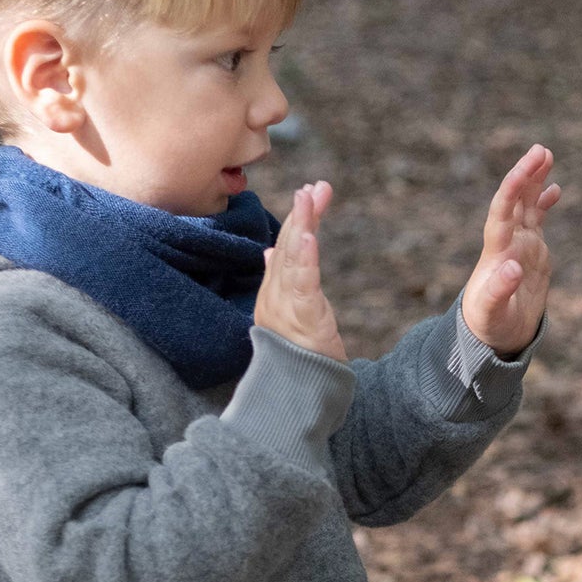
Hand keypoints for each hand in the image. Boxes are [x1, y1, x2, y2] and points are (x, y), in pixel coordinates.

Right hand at [254, 181, 346, 360]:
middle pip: (286, 247)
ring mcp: (285, 306)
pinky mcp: (301, 317)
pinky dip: (305, 258)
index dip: (295, 220)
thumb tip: (269, 252)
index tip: (308, 194)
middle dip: (301, 214)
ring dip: (302, 225)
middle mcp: (274, 296)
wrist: (299, 393)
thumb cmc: (298, 357)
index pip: (283, 249)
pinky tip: (309, 236)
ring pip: (293, 258)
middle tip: (312, 187)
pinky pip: (302, 283)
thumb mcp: (291, 314)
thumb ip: (281, 281)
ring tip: (309, 197)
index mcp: (272, 294)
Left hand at [462, 146, 559, 356]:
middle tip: (540, 150)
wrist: (494, 335)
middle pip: (515, 200)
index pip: (502, 211)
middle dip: (525, 174)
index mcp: (496, 252)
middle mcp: (507, 242)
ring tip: (546, 155)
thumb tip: (511, 265)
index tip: (526, 167)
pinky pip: (537, 220)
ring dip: (534, 180)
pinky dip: (544, 202)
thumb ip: (498, 290)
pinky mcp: (530, 252)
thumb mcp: (492, 313)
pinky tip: (555, 188)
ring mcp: (519, 245)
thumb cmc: (489, 326)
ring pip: (526, 204)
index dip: (513, 188)